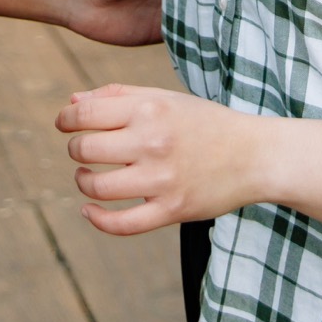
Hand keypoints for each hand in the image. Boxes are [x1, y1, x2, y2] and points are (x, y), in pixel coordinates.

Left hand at [56, 83, 275, 233]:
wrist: (254, 155)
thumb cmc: (204, 122)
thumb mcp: (164, 99)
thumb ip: (117, 96)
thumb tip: (71, 104)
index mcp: (149, 110)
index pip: (85, 114)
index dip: (66, 119)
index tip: (66, 124)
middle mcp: (152, 143)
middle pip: (85, 150)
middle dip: (75, 149)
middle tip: (84, 150)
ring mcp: (162, 180)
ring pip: (97, 187)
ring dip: (83, 181)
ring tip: (87, 176)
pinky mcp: (171, 211)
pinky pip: (121, 224)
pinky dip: (97, 219)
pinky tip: (89, 210)